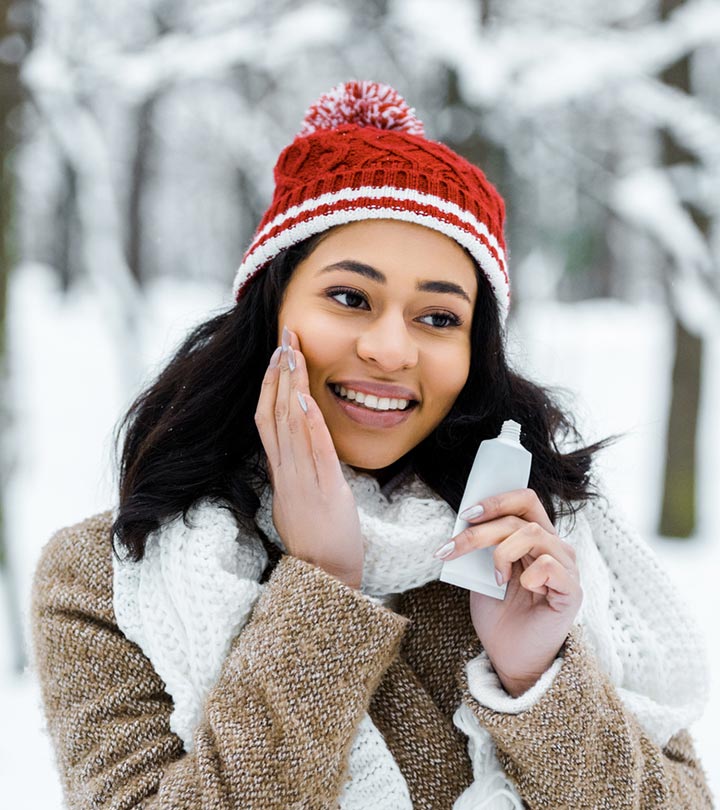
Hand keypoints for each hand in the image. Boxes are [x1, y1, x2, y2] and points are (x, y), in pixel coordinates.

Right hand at [254, 327, 364, 588]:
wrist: (325, 580)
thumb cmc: (318, 541)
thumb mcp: (300, 500)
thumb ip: (295, 473)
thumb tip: (295, 449)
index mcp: (281, 473)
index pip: (267, 420)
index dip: (269, 385)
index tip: (275, 354)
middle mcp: (287, 473)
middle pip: (275, 414)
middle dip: (279, 373)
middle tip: (285, 337)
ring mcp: (303, 483)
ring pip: (290, 427)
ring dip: (290, 387)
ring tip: (292, 353)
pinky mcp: (325, 494)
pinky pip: (315, 455)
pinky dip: (310, 425)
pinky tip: (306, 399)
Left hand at [440, 489, 581, 695]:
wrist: (510, 658)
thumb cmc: (499, 614)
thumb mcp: (482, 572)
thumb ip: (483, 546)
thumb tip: (466, 519)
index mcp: (535, 538)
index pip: (525, 500)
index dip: (496, 500)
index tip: (466, 514)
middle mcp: (554, 547)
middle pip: (522, 516)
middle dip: (483, 529)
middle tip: (455, 547)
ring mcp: (566, 568)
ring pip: (533, 534)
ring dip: (502, 552)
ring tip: (495, 578)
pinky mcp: (572, 591)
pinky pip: (551, 566)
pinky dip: (529, 574)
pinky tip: (522, 588)